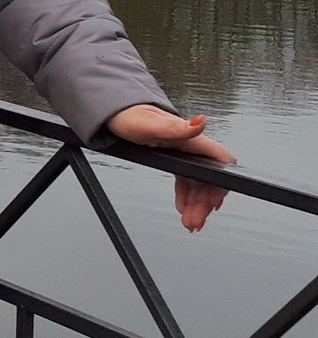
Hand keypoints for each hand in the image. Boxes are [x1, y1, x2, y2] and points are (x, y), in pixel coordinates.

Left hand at [107, 105, 235, 232]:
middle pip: (209, 179)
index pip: (220, 163)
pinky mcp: (175, 159)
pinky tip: (183, 208)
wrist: (116, 114)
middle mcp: (192, 146)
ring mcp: (185, 154)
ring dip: (196, 204)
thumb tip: (201, 121)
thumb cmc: (131, 116)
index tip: (213, 203)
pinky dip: (186, 197)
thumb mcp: (151, 125)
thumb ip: (179, 128)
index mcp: (193, 139)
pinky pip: (186, 181)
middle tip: (195, 223)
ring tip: (190, 223)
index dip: (221, 184)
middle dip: (204, 203)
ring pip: (198, 184)